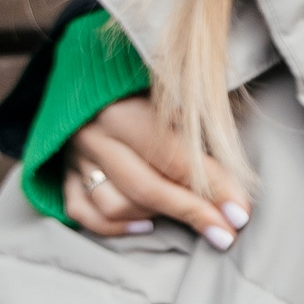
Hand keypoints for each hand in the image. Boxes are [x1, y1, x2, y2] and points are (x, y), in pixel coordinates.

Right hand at [61, 95, 248, 249]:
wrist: (94, 70)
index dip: (213, 188)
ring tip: (187, 213)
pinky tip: (144, 224)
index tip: (240, 212)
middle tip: (226, 233)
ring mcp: (74, 157)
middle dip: (194, 213)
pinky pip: (81, 212)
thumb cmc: (149, 79)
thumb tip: (239, 174)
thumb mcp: (178, 89)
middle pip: (147, 188)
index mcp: (122, 110)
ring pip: (114, 205)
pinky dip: (113, 225)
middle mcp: (93, 136)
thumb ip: (200, 126)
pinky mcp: (62, 171)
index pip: (175, 159)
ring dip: (155, 215)